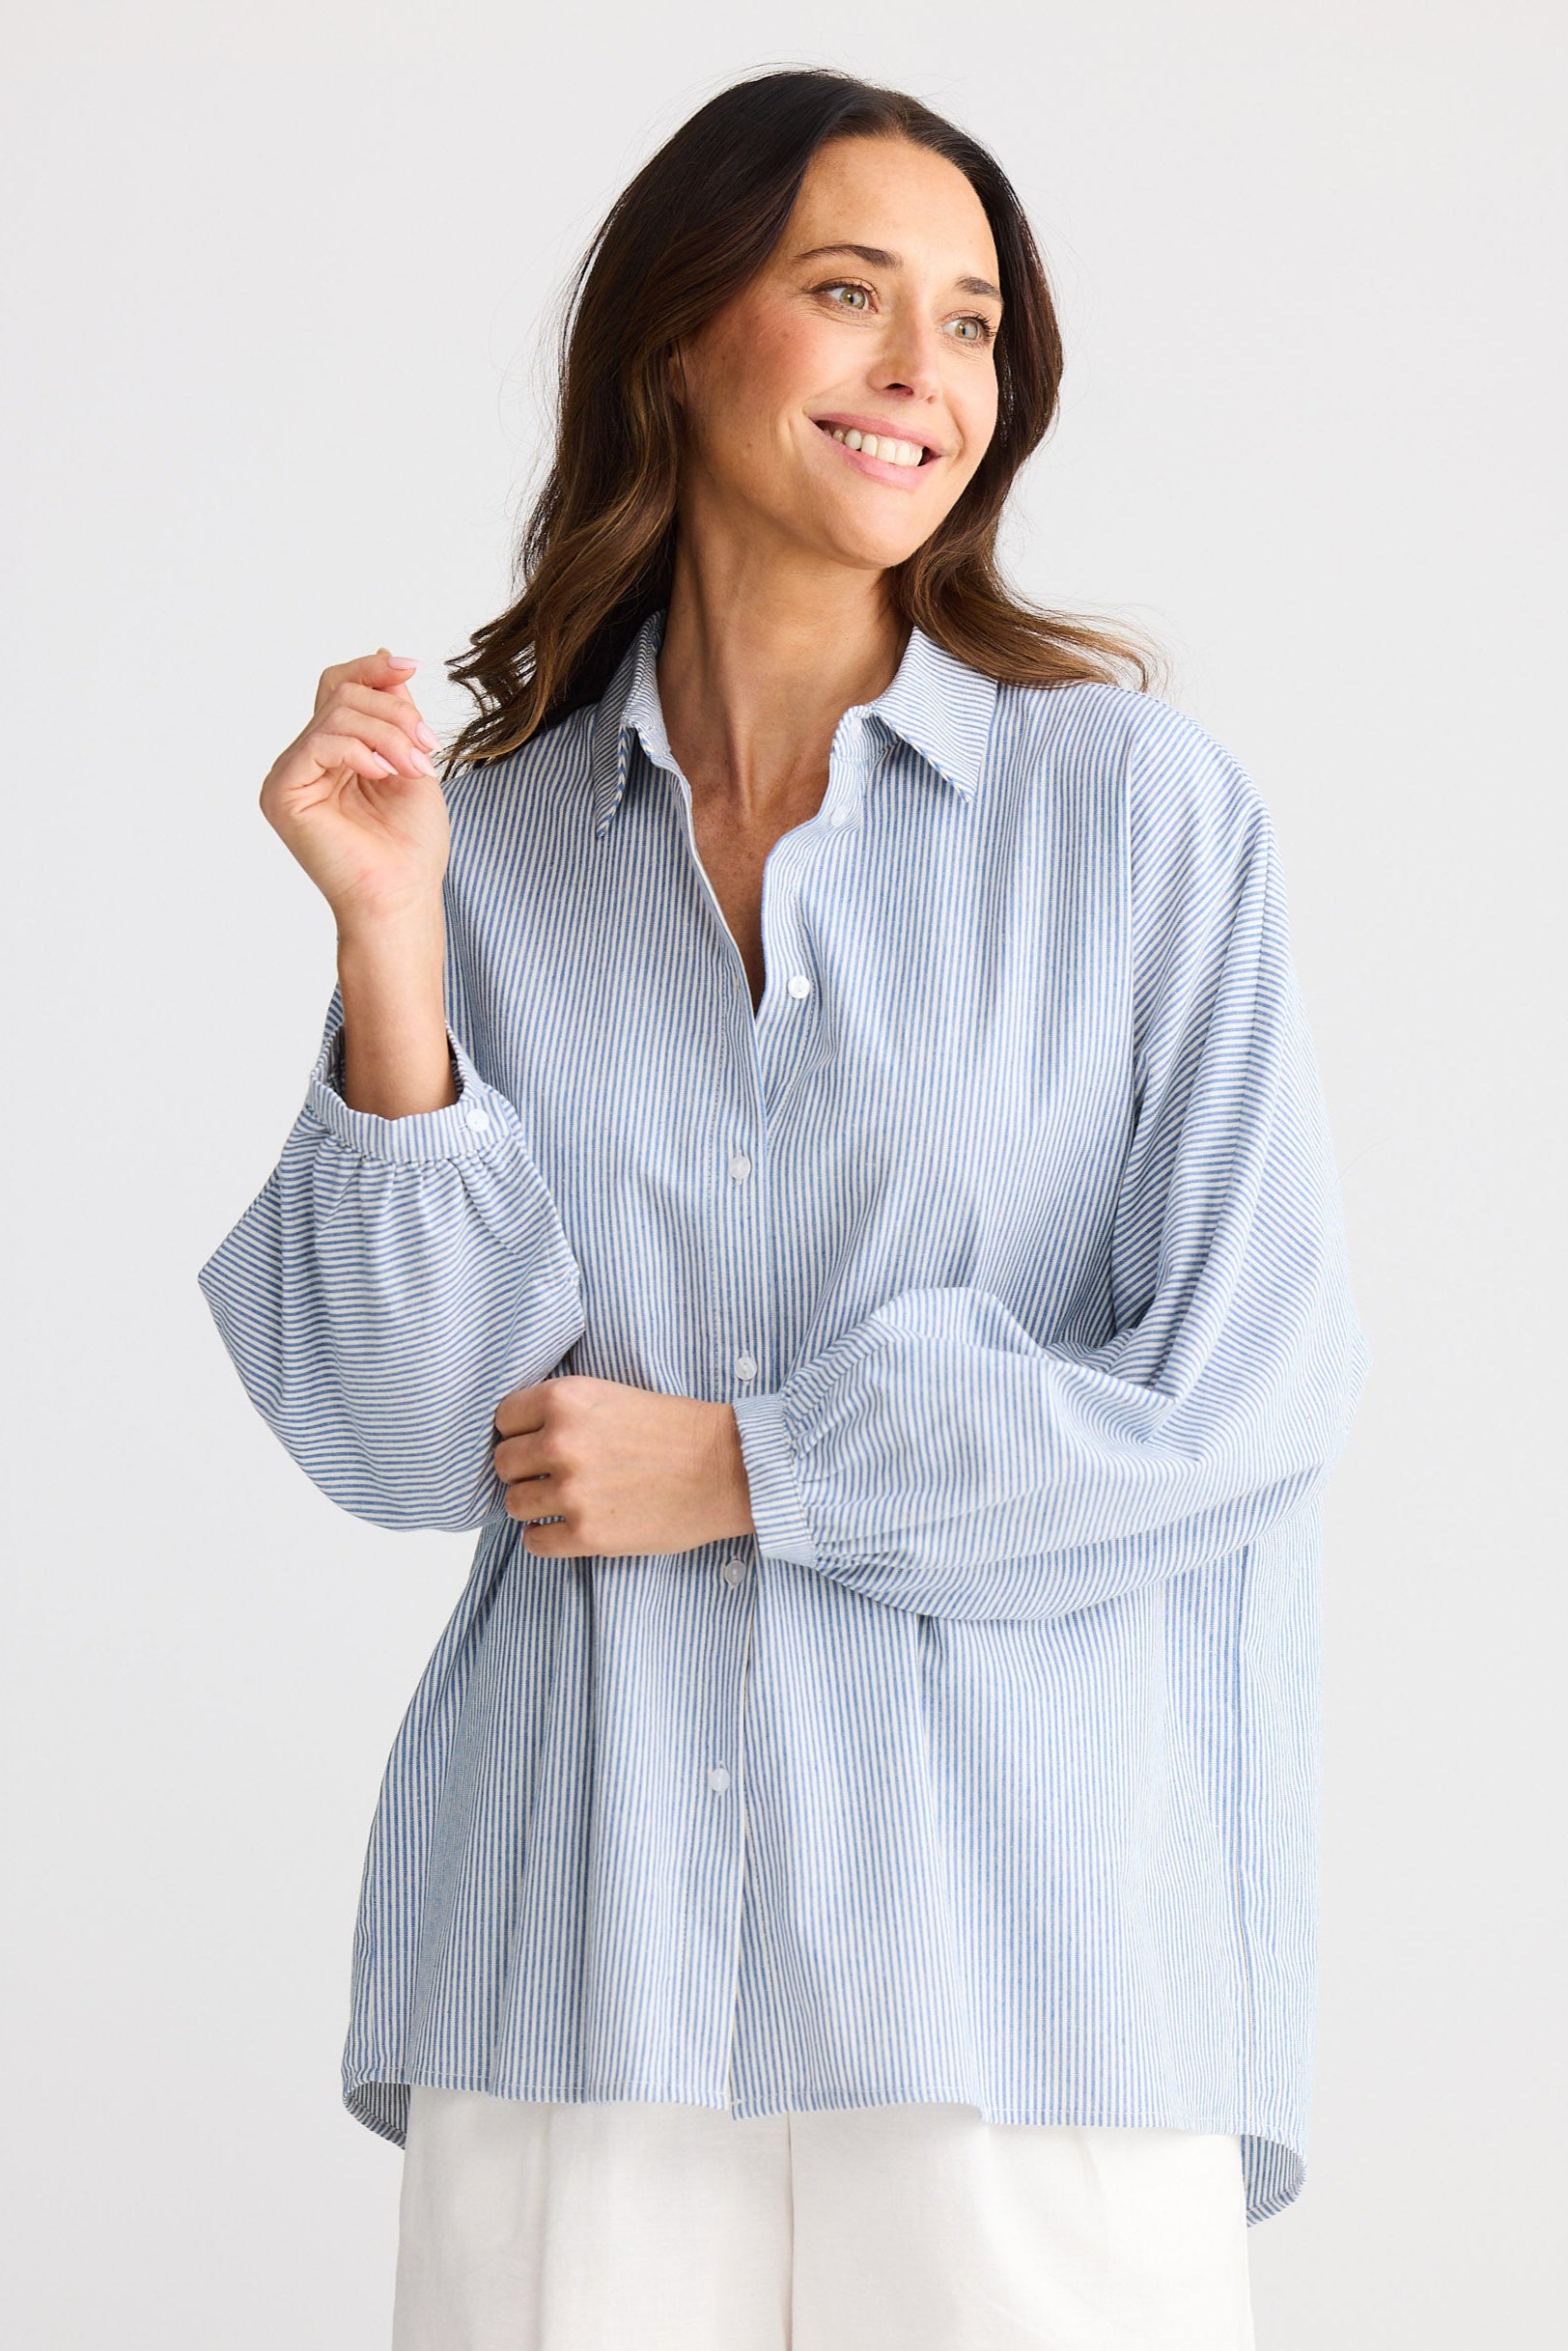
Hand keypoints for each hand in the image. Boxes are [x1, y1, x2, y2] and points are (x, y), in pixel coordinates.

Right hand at [258, 648, 449, 928]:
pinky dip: (361, 750)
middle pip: (341, 694)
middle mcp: (305, 761)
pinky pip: (319, 742)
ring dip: (389, 735)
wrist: (403, 898)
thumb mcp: (412, 760)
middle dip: (395, 713)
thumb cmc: (410, 845)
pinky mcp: (282, 793)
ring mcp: (289, 776)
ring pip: (337, 714)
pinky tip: (384, 775)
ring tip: (415, 768)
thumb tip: (386, 656)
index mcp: (332, 754)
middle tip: (427, 748)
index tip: (415, 667)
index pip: (339, 688)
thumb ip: (394, 711)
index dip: (373, 670)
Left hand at [494, 1376, 756, 1557]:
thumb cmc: (677, 1431)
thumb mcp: (612, 1396)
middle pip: (504, 1464)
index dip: (519, 1432)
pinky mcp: (586, 1534)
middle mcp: (561, 1443)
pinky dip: (545, 1538)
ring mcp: (571, 1492)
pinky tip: (566, 1528)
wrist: (727, 1469)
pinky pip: (534, 1542)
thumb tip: (521, 1436)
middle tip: (551, 1474)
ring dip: (534, 1506)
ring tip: (563, 1502)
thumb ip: (564, 1412)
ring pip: (514, 1504)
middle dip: (524, 1470)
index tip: (535, 1442)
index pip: (504, 1418)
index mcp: (566, 1400)